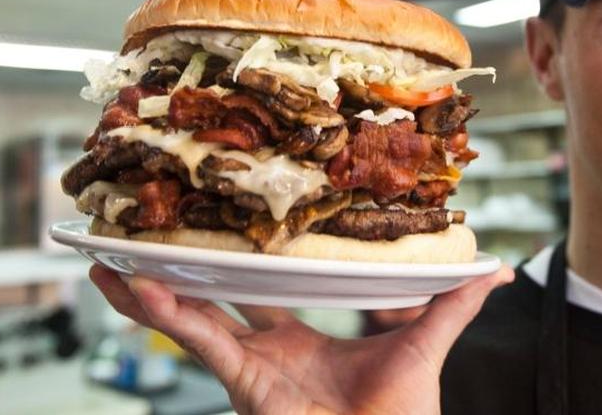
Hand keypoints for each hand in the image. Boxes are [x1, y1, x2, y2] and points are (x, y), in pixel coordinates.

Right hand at [90, 264, 513, 414]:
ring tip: (107, 256)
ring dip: (149, 289)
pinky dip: (165, 314)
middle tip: (146, 231)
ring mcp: (249, 363)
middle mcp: (266, 347)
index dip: (237, 259)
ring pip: (189, 316)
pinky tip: (134, 285)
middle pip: (212, 297)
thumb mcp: (425, 344)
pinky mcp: (243, 379)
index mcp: (301, 335)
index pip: (261, 286)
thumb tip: (494, 270)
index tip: (222, 221)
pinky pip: (197, 341)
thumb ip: (450, 303)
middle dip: (177, 270)